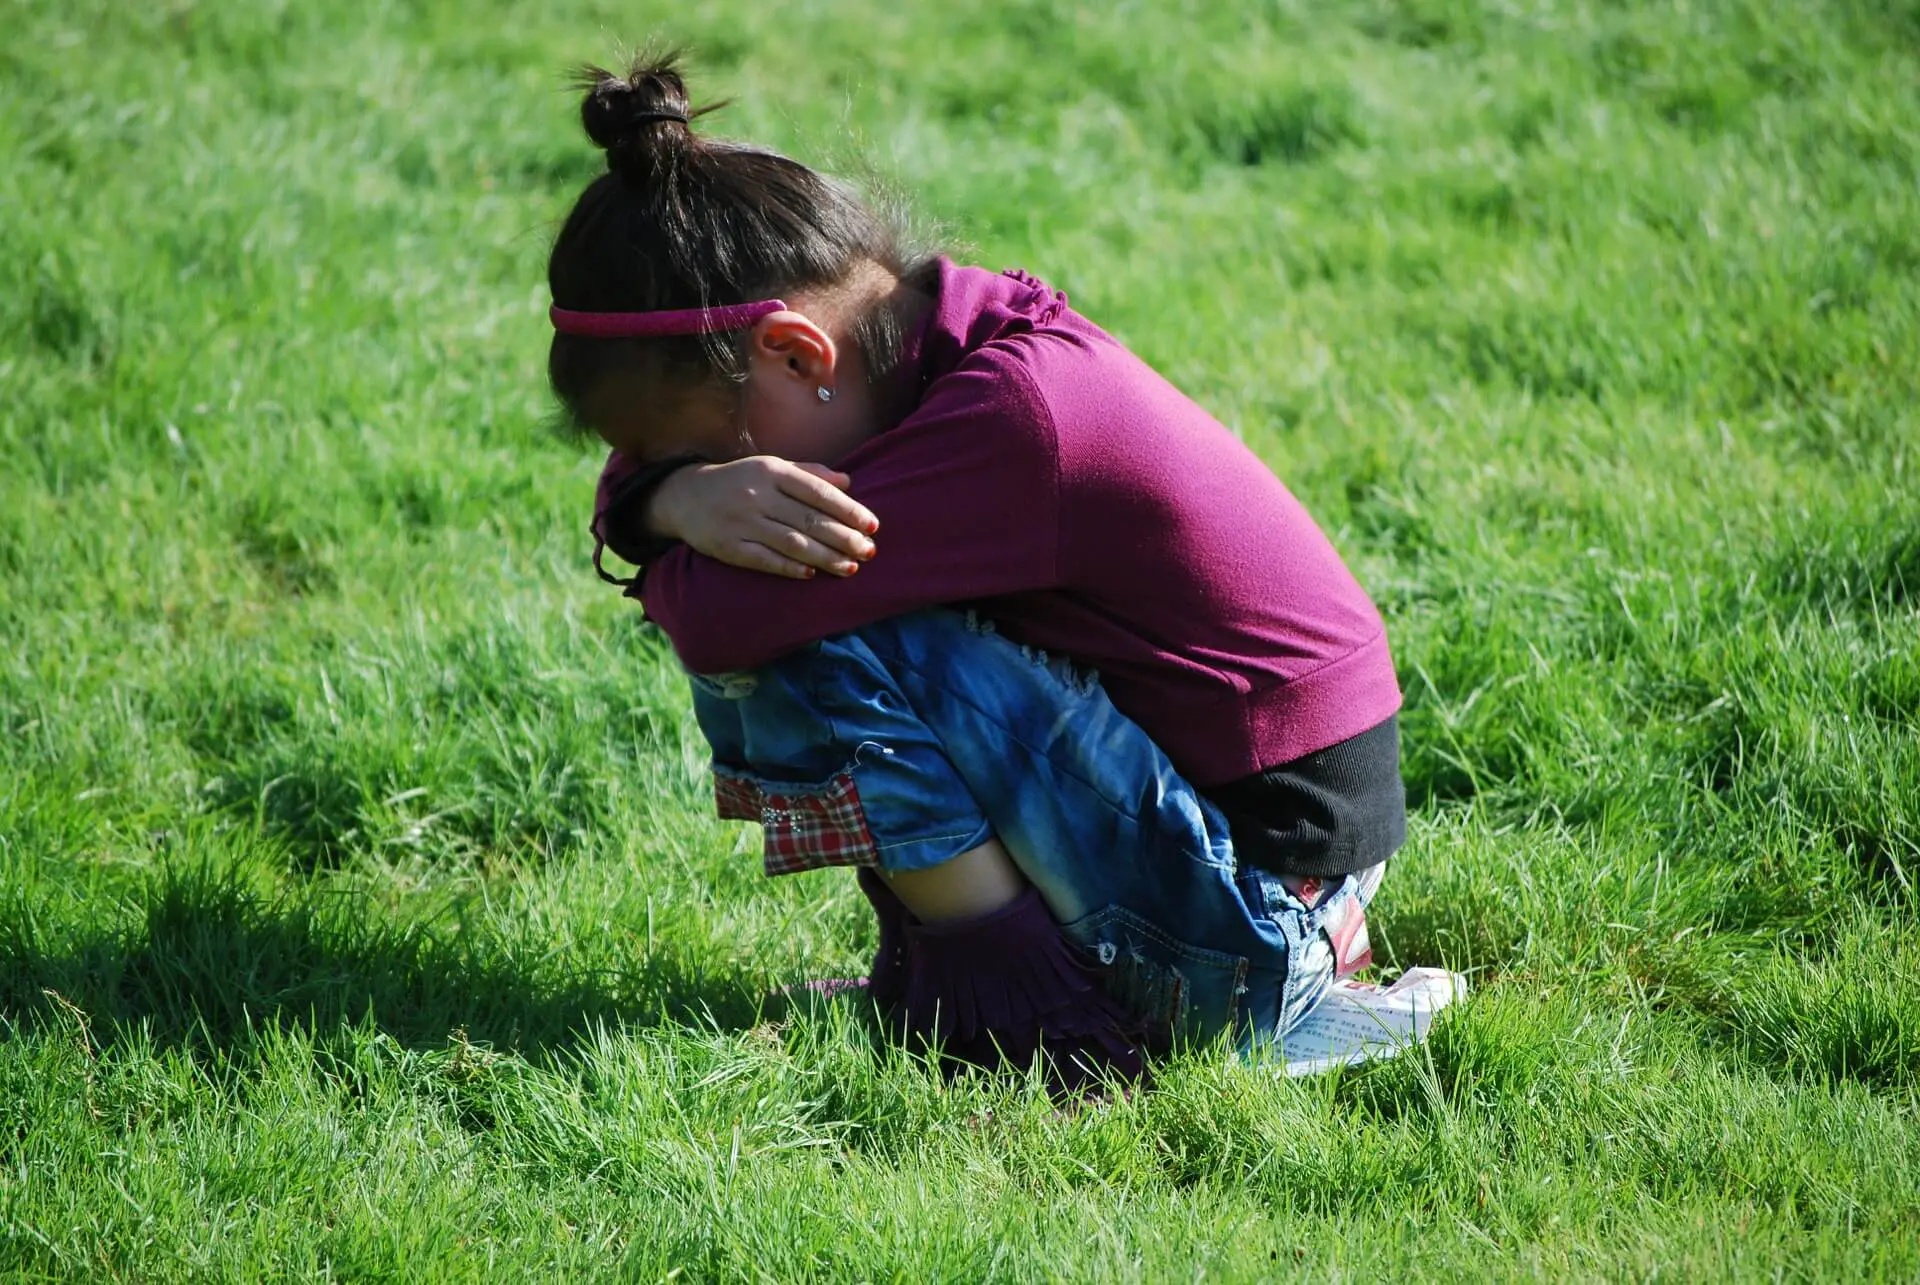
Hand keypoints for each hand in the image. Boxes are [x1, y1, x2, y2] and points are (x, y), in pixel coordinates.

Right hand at [648, 456, 878, 578]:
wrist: (685, 496)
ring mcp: (741, 521)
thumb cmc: (740, 480)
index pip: (818, 492)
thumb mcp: (771, 467)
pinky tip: (812, 573)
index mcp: (771, 471)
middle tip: (869, 551)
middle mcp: (757, 495)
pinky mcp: (728, 546)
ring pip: (791, 542)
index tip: (873, 525)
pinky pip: (764, 559)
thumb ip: (810, 473)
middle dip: (844, 538)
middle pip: (809, 520)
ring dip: (825, 557)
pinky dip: (789, 567)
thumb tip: (849, 483)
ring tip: (851, 567)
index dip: (849, 510)